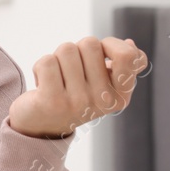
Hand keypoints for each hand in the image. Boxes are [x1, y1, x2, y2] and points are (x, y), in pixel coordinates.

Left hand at [8, 36, 147, 138]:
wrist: (42, 126)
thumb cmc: (75, 96)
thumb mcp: (103, 85)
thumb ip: (122, 65)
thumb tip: (130, 44)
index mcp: (120, 96)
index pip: (127, 56)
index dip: (110, 44)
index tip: (100, 55)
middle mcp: (102, 101)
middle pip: (91, 44)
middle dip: (77, 50)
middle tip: (71, 71)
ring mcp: (78, 102)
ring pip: (67, 49)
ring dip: (57, 58)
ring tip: (57, 78)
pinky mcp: (52, 102)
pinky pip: (47, 62)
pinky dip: (39, 67)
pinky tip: (42, 84)